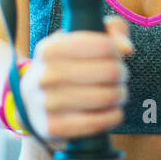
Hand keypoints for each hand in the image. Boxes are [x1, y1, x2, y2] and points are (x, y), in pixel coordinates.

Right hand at [23, 15, 132, 143]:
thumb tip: (126, 48)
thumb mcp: (81, 41)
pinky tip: (112, 111)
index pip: (104, 45)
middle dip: (122, 74)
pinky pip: (99, 122)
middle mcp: (45, 75)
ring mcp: (47, 104)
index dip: (117, 51)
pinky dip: (113, 116)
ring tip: (117, 93)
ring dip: (120, 95)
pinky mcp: (54, 128)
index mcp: (49, 49)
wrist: (34, 104)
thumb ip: (110, 32)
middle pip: (110, 72)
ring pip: (108, 97)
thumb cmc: (66, 67)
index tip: (115, 56)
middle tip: (119, 76)